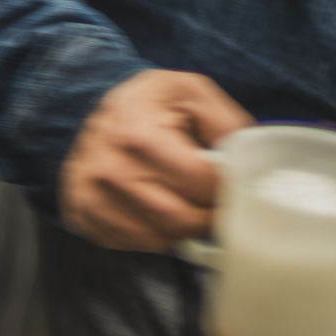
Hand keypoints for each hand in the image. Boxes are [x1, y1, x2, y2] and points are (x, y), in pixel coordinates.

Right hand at [59, 69, 253, 251]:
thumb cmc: (147, 104)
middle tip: (217, 201)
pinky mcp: (87, 217)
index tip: (232, 184)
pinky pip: (138, 244)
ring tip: (187, 201)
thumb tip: (249, 166)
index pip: (201, 183)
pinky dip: (158, 233)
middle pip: (182, 219)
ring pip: (162, 238)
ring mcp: (94, 198)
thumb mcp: (190, 92)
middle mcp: (110, 170)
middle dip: (209, 214)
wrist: (85, 112)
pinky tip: (158, 208)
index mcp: (138, 134)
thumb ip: (227, 123)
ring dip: (185, 227)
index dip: (227, 187)